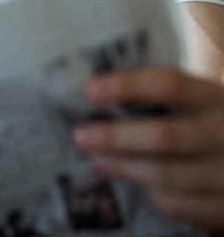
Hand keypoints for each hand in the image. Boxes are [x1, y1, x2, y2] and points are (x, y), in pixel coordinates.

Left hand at [72, 67, 223, 231]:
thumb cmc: (212, 122)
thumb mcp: (201, 100)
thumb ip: (164, 96)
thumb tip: (101, 91)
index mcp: (214, 97)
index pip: (169, 85)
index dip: (127, 86)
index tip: (89, 89)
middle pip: (163, 136)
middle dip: (115, 136)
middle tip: (79, 134)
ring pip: (165, 175)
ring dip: (123, 167)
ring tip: (95, 159)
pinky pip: (178, 205)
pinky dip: (151, 194)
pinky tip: (134, 182)